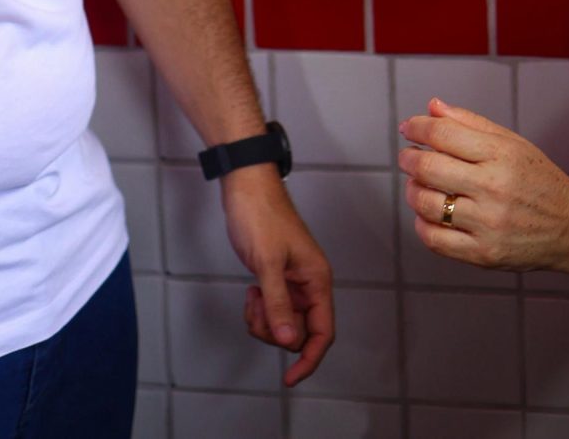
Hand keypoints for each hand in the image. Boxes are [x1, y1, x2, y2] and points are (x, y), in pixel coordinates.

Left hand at [220, 166, 335, 386]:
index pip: (322, 332)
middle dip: (275, 329)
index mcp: (317, 281)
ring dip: (264, 319)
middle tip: (258, 306)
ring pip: (282, 323)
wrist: (246, 188)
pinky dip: (258, 308)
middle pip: (298, 332)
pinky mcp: (276, 279)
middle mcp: (309, 285)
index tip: (290, 379)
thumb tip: (287, 340)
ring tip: (252, 295)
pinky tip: (251, 290)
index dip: (309, 359)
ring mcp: (292, 283)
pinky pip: (271, 309)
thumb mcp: (267, 263)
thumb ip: (278, 303)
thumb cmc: (261, 217)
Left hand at [398, 97, 568, 272]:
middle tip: (407, 157)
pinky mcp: (484, 254)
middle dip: (408, 159)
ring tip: (418, 185)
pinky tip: (428, 214)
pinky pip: (435, 240)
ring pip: (427, 204)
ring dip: (412, 191)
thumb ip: (470, 123)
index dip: (418, 128)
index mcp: (502, 155)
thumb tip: (432, 107)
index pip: (444, 134)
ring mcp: (488, 224)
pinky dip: (422, 224)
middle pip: (429, 168)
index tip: (408, 128)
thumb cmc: (539, 182)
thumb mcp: (513, 143)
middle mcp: (494, 188)